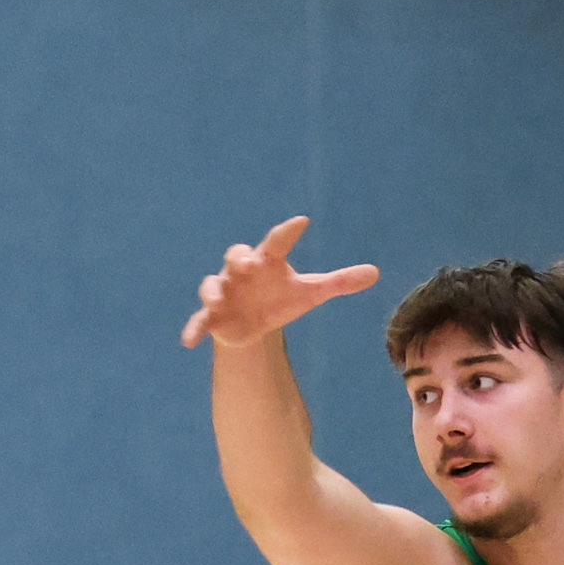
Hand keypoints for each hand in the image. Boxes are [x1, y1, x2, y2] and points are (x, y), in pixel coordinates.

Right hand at [180, 216, 382, 349]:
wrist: (254, 322)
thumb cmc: (281, 298)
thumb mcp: (311, 292)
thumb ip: (340, 282)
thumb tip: (375, 272)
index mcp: (267, 260)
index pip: (278, 241)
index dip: (288, 232)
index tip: (302, 222)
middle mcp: (242, 271)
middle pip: (236, 255)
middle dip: (240, 257)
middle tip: (249, 262)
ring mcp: (224, 291)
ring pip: (212, 283)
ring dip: (214, 288)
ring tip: (218, 297)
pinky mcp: (213, 315)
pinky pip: (199, 319)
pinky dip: (193, 328)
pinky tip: (188, 341)